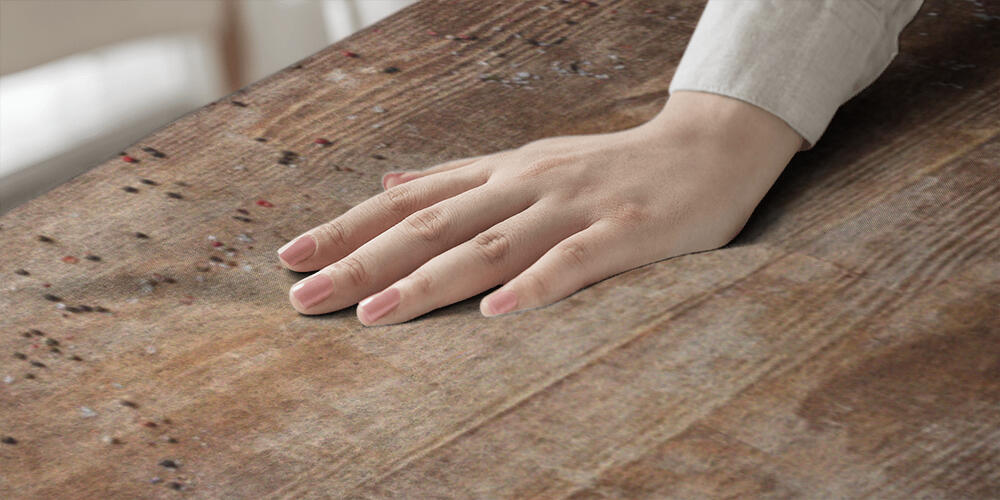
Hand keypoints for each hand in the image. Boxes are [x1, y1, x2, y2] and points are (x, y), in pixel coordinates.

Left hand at [277, 91, 802, 324]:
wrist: (706, 149)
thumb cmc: (610, 169)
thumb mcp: (527, 165)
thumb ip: (459, 179)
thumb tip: (390, 185)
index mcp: (500, 173)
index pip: (409, 202)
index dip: (348, 229)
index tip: (290, 258)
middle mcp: (525, 184)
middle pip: (434, 225)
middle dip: (364, 262)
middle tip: (304, 299)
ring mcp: (574, 207)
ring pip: (491, 244)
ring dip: (429, 280)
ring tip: (374, 315)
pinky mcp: (624, 232)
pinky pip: (574, 262)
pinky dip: (533, 287)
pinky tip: (494, 314)